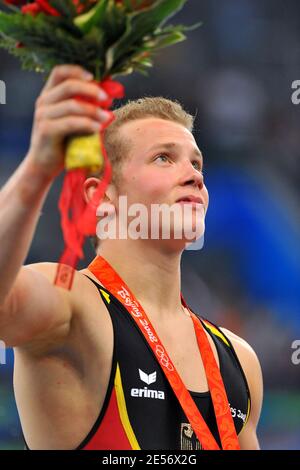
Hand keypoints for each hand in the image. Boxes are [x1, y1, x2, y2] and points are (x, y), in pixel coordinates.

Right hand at [26, 65, 110, 179]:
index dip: (77, 71)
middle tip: (107, 99)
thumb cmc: (63, 142)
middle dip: (91, 90)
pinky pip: (71, 123)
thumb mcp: (73, 121)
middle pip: (69, 85)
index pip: (59, 72)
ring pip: (72, 105)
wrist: (44, 165)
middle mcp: (43, 102)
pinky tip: (98, 128)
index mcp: (48, 95)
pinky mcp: (46, 130)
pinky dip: (88, 124)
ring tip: (108, 118)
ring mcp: (43, 115)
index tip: (94, 78)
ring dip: (94, 111)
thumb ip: (84, 108)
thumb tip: (108, 98)